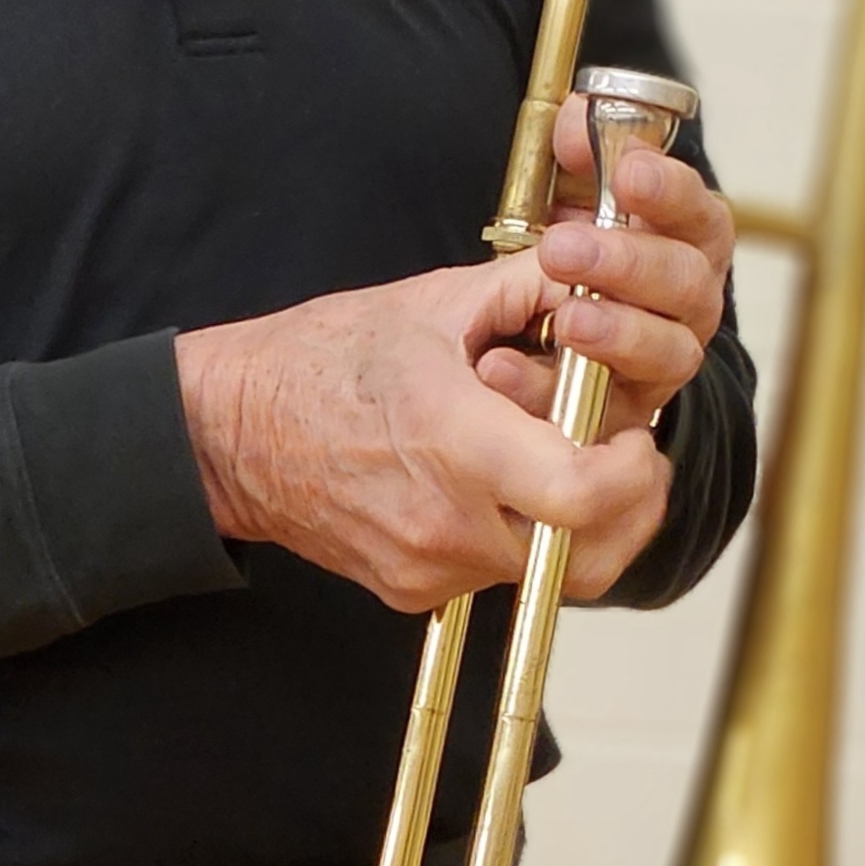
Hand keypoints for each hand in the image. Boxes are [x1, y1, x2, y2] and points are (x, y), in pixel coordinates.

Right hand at [175, 255, 677, 611]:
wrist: (228, 433)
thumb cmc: (327, 356)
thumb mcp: (436, 301)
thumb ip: (536, 289)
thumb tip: (609, 272)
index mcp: (455, 442)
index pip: (580, 494)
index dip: (631, 474)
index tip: (636, 439)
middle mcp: (444, 522)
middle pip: (585, 555)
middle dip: (628, 507)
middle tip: (628, 457)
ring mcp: (427, 569)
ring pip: (548, 570)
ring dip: (578, 522)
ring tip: (568, 458)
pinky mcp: (414, 592)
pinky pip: (497, 574)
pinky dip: (522, 534)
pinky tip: (504, 481)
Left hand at [468, 94, 736, 444]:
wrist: (537, 354)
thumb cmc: (576, 266)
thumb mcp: (577, 206)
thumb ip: (582, 161)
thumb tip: (578, 113)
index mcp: (686, 247)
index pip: (702, 216)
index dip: (672, 193)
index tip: (630, 172)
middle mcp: (688, 308)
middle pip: (688, 285)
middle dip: (629, 263)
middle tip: (565, 249)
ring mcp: (662, 366)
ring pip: (669, 354)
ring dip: (617, 332)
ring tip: (565, 320)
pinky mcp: (624, 421)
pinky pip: (603, 414)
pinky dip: (548, 392)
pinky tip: (505, 369)